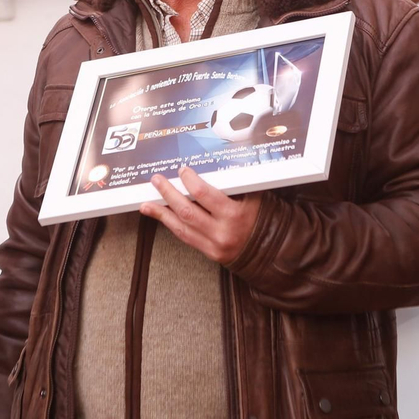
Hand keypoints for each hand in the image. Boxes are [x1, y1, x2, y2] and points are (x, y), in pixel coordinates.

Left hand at [140, 166, 260, 265]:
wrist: (272, 250)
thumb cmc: (263, 218)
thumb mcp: (254, 197)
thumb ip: (234, 185)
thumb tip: (214, 166)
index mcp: (234, 214)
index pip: (204, 194)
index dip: (189, 180)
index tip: (182, 171)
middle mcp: (222, 231)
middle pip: (187, 210)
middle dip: (168, 193)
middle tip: (157, 180)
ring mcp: (214, 245)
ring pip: (181, 227)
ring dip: (162, 212)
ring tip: (147, 203)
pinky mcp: (209, 253)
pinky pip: (185, 237)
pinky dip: (171, 225)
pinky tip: (161, 217)